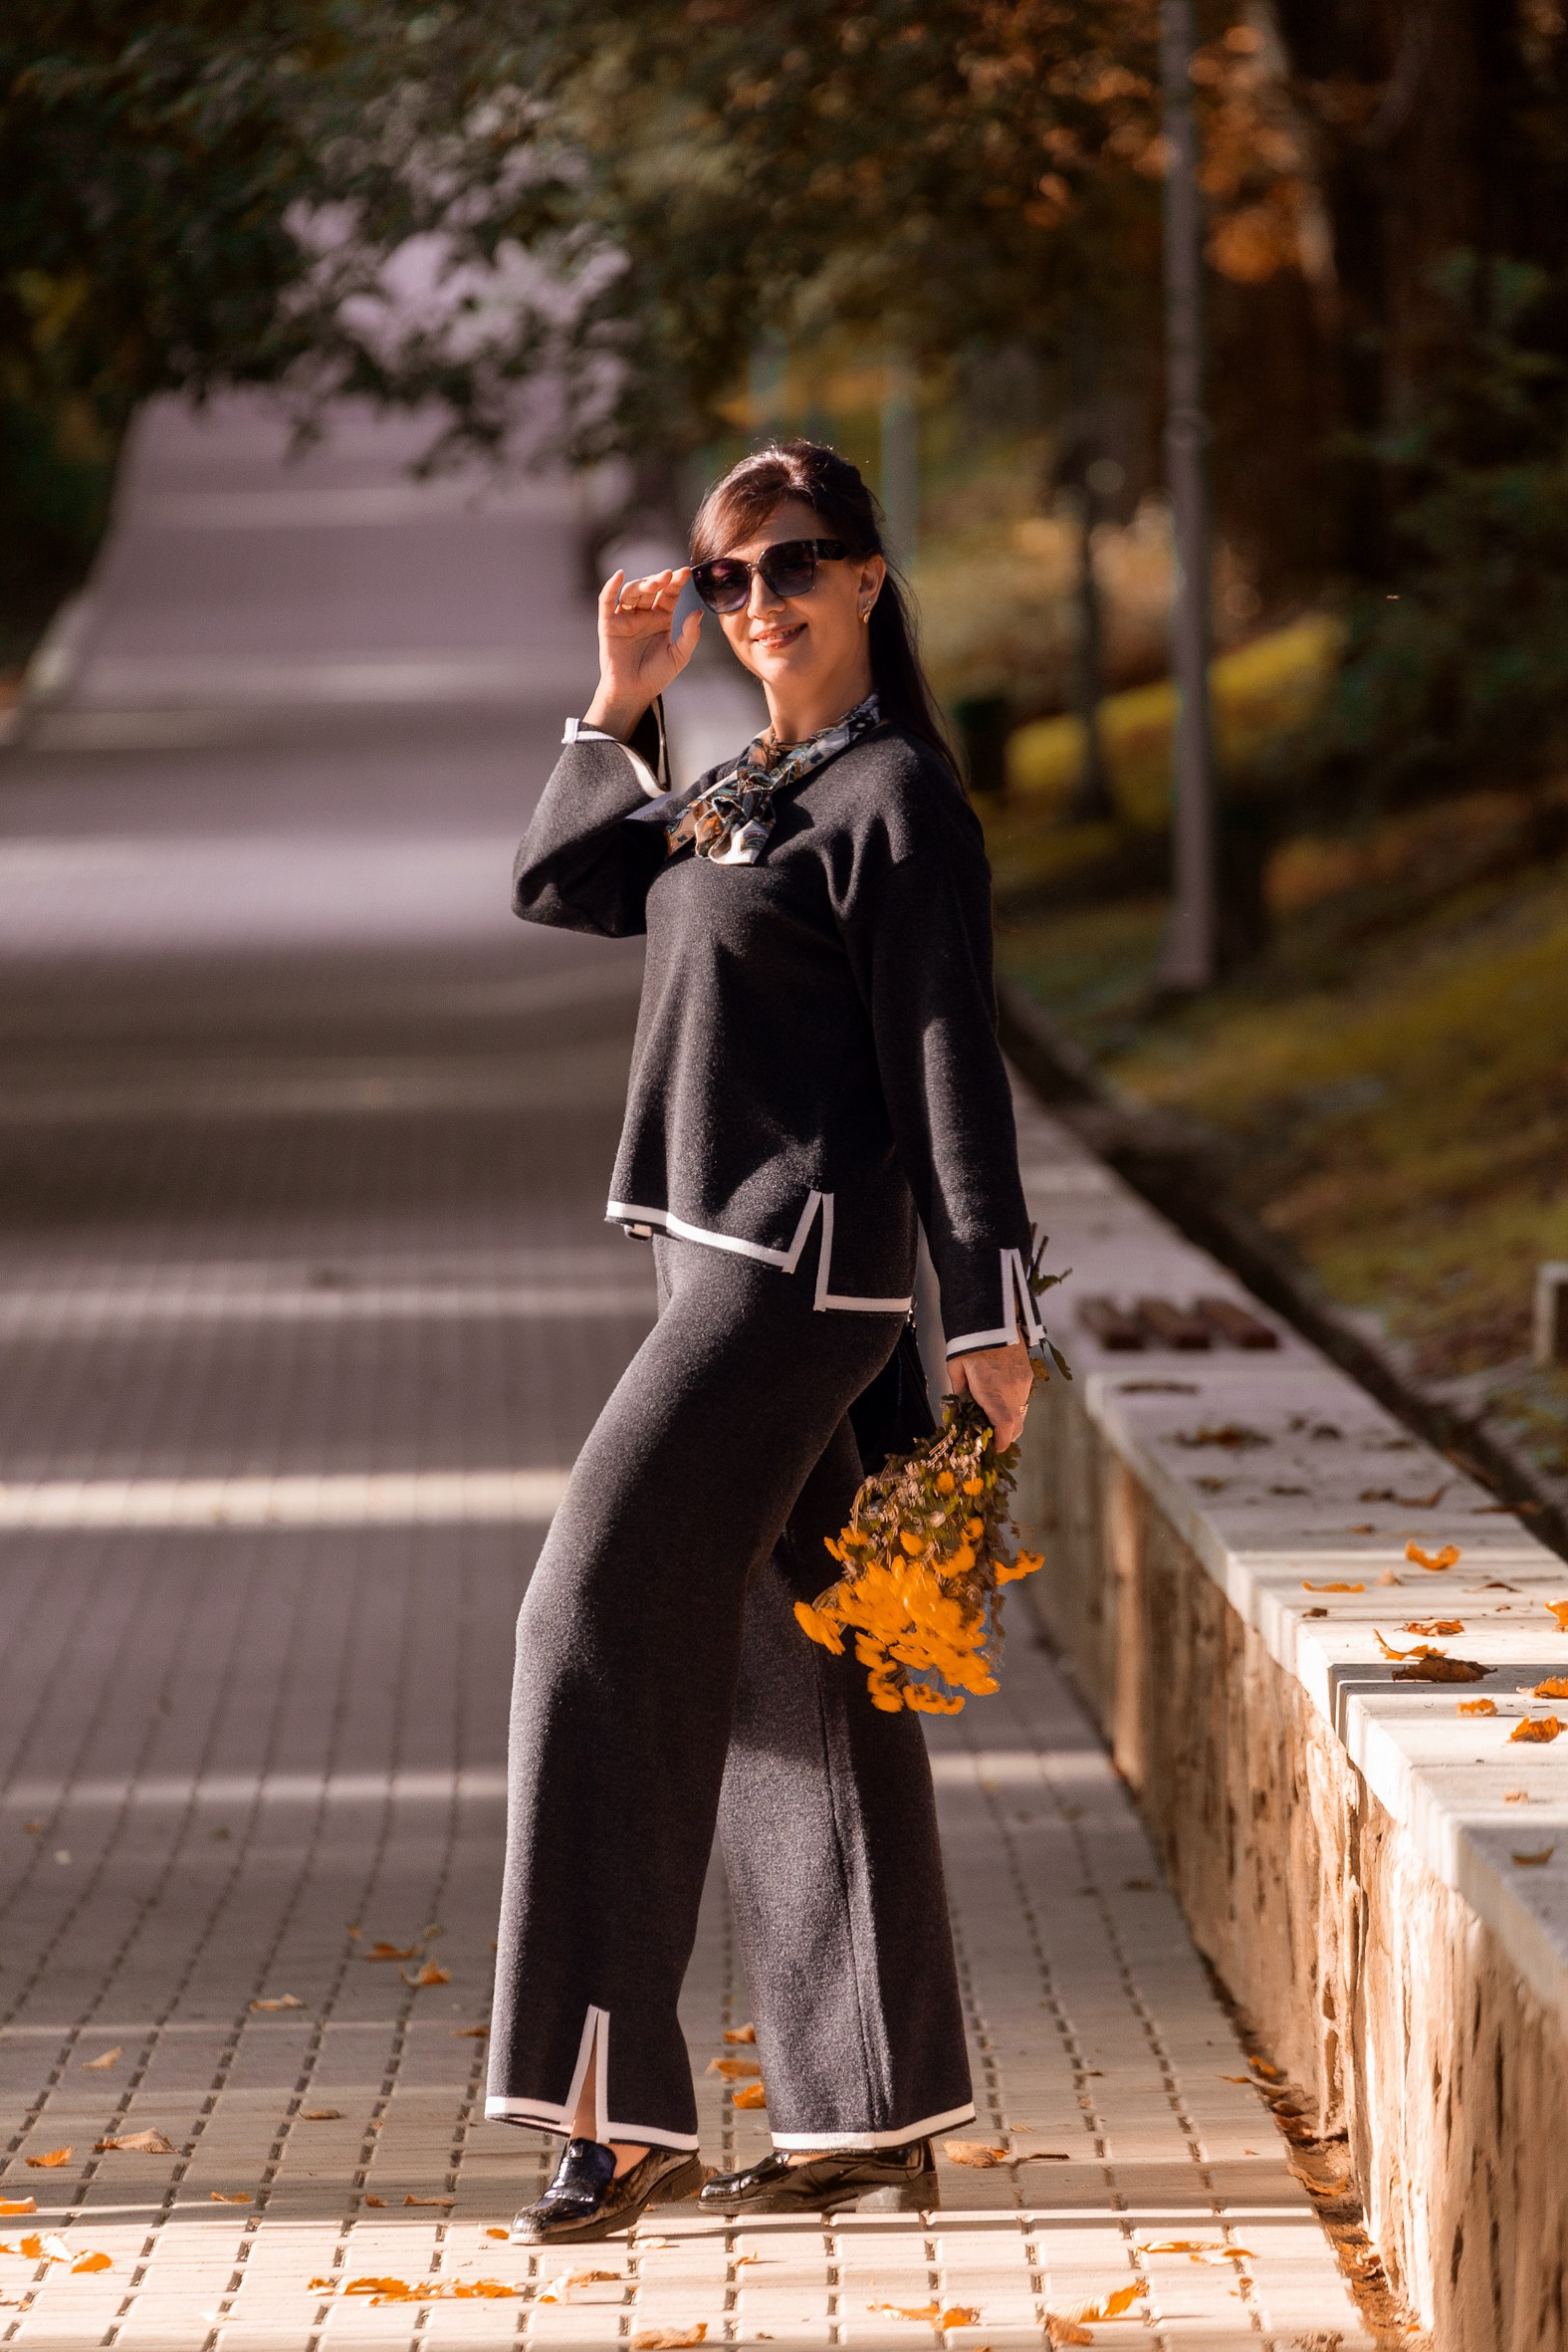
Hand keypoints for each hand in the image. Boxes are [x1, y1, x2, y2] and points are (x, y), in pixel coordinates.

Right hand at [583, 566, 701, 738]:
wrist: (633, 693)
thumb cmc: (656, 676)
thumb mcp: (679, 656)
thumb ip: (690, 635)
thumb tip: (698, 613)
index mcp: (661, 618)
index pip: (670, 594)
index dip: (677, 582)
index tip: (686, 573)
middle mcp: (643, 614)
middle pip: (651, 589)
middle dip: (660, 580)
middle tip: (670, 576)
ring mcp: (625, 617)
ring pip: (632, 592)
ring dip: (643, 583)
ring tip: (656, 582)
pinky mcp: (608, 624)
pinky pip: (607, 601)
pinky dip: (611, 587)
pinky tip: (619, 576)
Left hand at [947, 1338, 1032, 1449]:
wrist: (993, 1316)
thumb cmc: (969, 1343)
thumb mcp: (956, 1368)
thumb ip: (960, 1391)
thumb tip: (960, 1409)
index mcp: (991, 1390)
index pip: (1004, 1425)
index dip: (1002, 1441)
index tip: (995, 1448)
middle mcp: (1011, 1389)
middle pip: (1017, 1424)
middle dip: (1007, 1435)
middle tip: (993, 1438)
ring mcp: (1023, 1382)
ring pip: (1021, 1412)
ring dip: (1011, 1420)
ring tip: (994, 1417)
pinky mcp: (1028, 1374)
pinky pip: (1024, 1398)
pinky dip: (1015, 1405)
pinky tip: (1002, 1398)